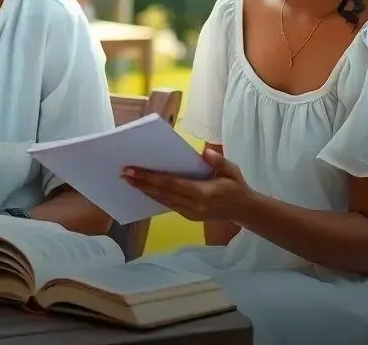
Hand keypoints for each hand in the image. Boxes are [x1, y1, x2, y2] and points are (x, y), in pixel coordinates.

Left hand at [121, 148, 250, 222]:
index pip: (172, 184)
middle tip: (123, 174)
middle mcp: (194, 206)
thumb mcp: (232, 171)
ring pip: (162, 201)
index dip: (151, 178)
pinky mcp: (188, 216)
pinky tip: (144, 189)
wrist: (244, 210)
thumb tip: (204, 152)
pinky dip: (154, 196)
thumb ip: (219, 162)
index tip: (134, 171)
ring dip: (144, 191)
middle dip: (141, 184)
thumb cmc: (236, 186)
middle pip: (163, 194)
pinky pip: (167, 205)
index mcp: (204, 193)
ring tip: (128, 181)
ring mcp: (190, 213)